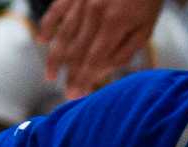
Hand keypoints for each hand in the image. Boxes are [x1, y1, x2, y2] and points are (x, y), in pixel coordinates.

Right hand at [37, 0, 162, 96]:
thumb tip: (101, 73)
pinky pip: (55, 11)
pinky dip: (47, 26)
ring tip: (50, 77)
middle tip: (67, 95)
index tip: (76, 96)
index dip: (83, 80)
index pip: (93, 60)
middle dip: (70, 76)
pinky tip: (42, 41)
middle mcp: (94, 13)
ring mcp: (82, 2)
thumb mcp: (145, 26)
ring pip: (63, 36)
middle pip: (76, 52)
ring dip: (55, 60)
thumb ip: (124, 51)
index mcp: (114, 23)